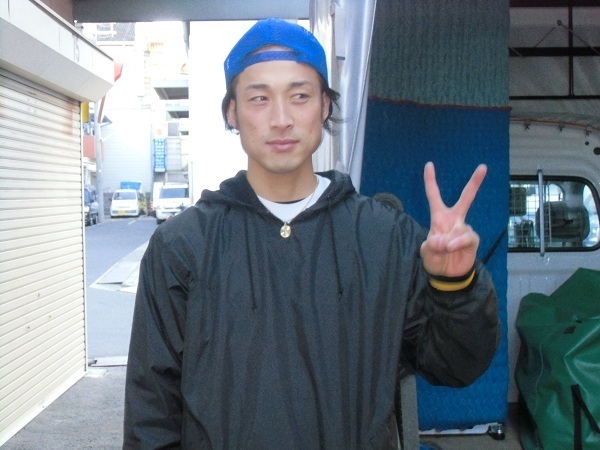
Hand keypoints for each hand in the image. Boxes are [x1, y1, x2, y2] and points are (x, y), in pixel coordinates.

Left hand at [420, 162, 486, 276]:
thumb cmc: (435, 259)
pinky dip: (458, 243)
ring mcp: (464, 229)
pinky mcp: (473, 240)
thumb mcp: (426, 252)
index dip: (431, 181)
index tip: (429, 164)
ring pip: (459, 229)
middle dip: (475, 183)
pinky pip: (467, 237)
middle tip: (483, 167)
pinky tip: (452, 248)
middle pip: (466, 198)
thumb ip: (431, 245)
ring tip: (443, 249)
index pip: (434, 196)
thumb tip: (443, 240)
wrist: (447, 275)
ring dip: (449, 241)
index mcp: (439, 218)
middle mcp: (454, 220)